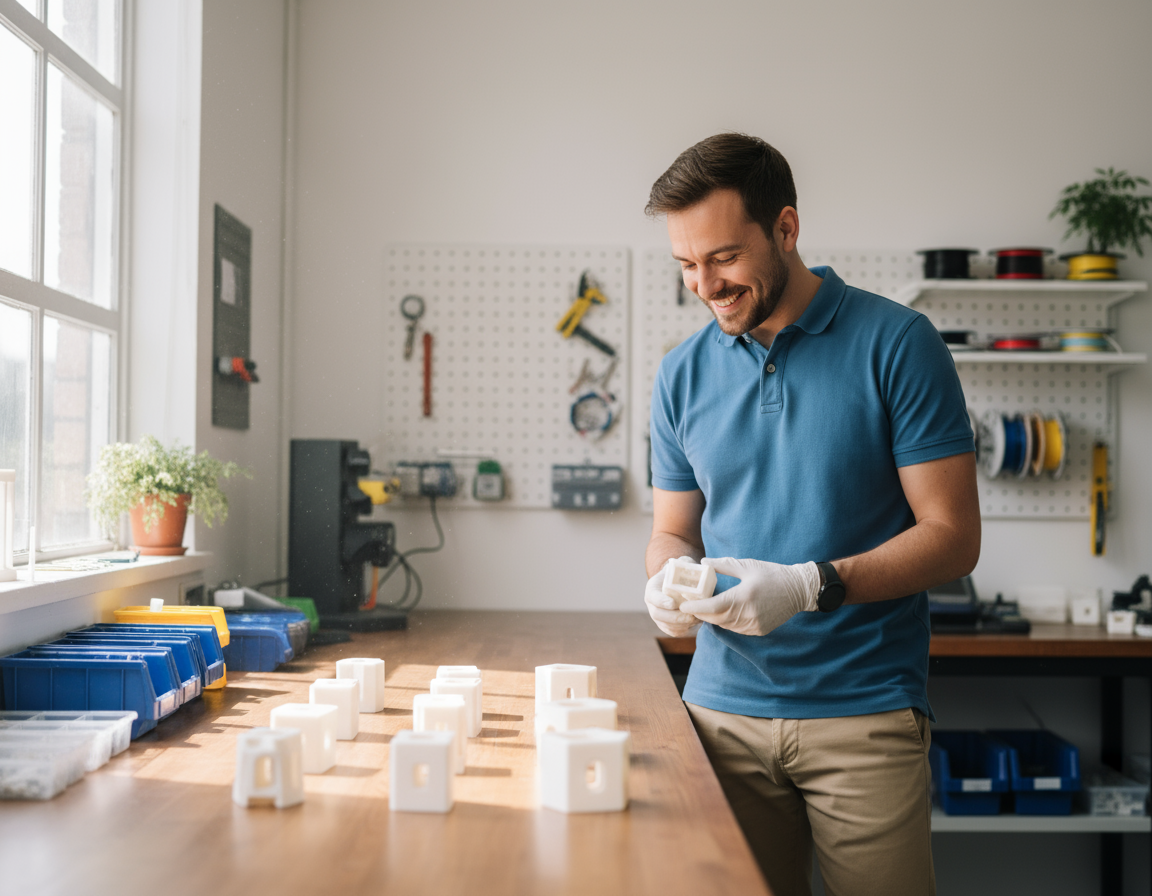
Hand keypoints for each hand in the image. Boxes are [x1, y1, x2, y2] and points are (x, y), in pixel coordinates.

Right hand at [644, 558, 701, 636]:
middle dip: (675, 617)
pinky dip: (685, 630)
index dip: (661, 601)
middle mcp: (652, 604)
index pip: (652, 597)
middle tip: (691, 616)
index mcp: (652, 588)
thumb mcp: (682, 564)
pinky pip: (673, 632)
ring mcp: (658, 616)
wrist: (679, 582)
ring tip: (697, 619)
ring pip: (666, 626)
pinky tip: (695, 623)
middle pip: (658, 615)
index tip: (673, 603)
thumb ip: (686, 563)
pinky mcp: (666, 625)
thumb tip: (697, 566)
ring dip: (682, 625)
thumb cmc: (681, 572)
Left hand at [680, 557, 821, 636]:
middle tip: (689, 606)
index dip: (696, 607)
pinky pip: (736, 629)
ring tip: (703, 608)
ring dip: (713, 618)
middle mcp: (748, 614)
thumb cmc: (773, 574)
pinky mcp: (759, 630)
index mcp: (744, 597)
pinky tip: (722, 613)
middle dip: (701, 613)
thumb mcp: (747, 565)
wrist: (799, 590)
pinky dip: (726, 622)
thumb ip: (724, 565)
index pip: (713, 606)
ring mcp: (754, 625)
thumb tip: (703, 562)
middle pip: (716, 618)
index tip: (683, 605)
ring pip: (725, 625)